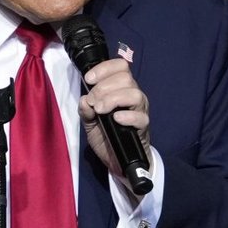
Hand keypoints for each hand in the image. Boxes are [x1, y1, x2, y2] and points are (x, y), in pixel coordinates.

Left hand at [78, 57, 151, 178]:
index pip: (120, 66)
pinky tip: (116, 119)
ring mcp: (140, 110)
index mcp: (120, 89)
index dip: (104, 69)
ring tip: (101, 110)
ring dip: (113, 99)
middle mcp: (132, 96)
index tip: (89, 79)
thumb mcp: (89, 122)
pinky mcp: (143, 127)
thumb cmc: (106, 136)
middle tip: (93, 103)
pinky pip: (140, 116)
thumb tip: (84, 100)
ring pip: (134, 94)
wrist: (116, 160)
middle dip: (103, 87)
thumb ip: (85, 110)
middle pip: (125, 78)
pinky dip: (127, 116)